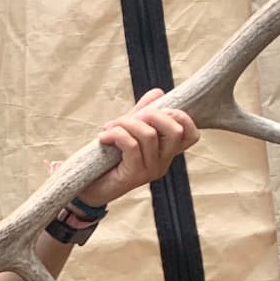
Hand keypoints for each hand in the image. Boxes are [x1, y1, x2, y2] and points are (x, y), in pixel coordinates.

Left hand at [76, 88, 197, 210]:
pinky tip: (104, 137)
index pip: (191, 135)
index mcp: (166, 152)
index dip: (181, 116)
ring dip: (126, 123)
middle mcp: (163, 162)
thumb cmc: (108, 159)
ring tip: (110, 127)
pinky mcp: (135, 175)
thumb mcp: (128, 131)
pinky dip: (116, 134)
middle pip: (176, 131)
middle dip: (152, 114)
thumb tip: (158, 93)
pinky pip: (131, 145)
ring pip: (149, 135)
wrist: (88, 188)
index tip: (155, 110)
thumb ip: (143, 113)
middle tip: (131, 116)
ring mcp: (150, 170)